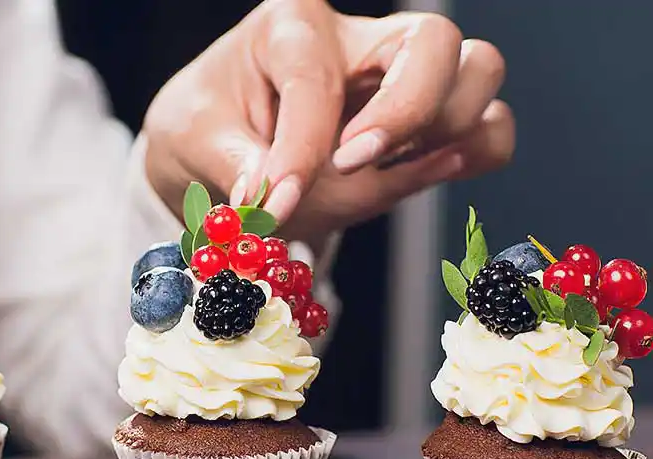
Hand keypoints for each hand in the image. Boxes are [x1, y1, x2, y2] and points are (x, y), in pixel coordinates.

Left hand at [143, 0, 513, 246]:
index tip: (279, 204)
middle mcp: (360, 37)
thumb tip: (273, 198)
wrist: (225, 139)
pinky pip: (490, 125)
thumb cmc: (210, 124)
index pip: (315, 80)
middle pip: (434, 42)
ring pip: (479, 72)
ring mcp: (402, 76)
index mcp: (290, 25)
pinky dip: (476, 155)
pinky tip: (426, 175)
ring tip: (383, 172)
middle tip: (352, 164)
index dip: (301, 149)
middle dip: (405, 112)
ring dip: (446, 132)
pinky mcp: (427, 120)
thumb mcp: (196, 136)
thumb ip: (235, 164)